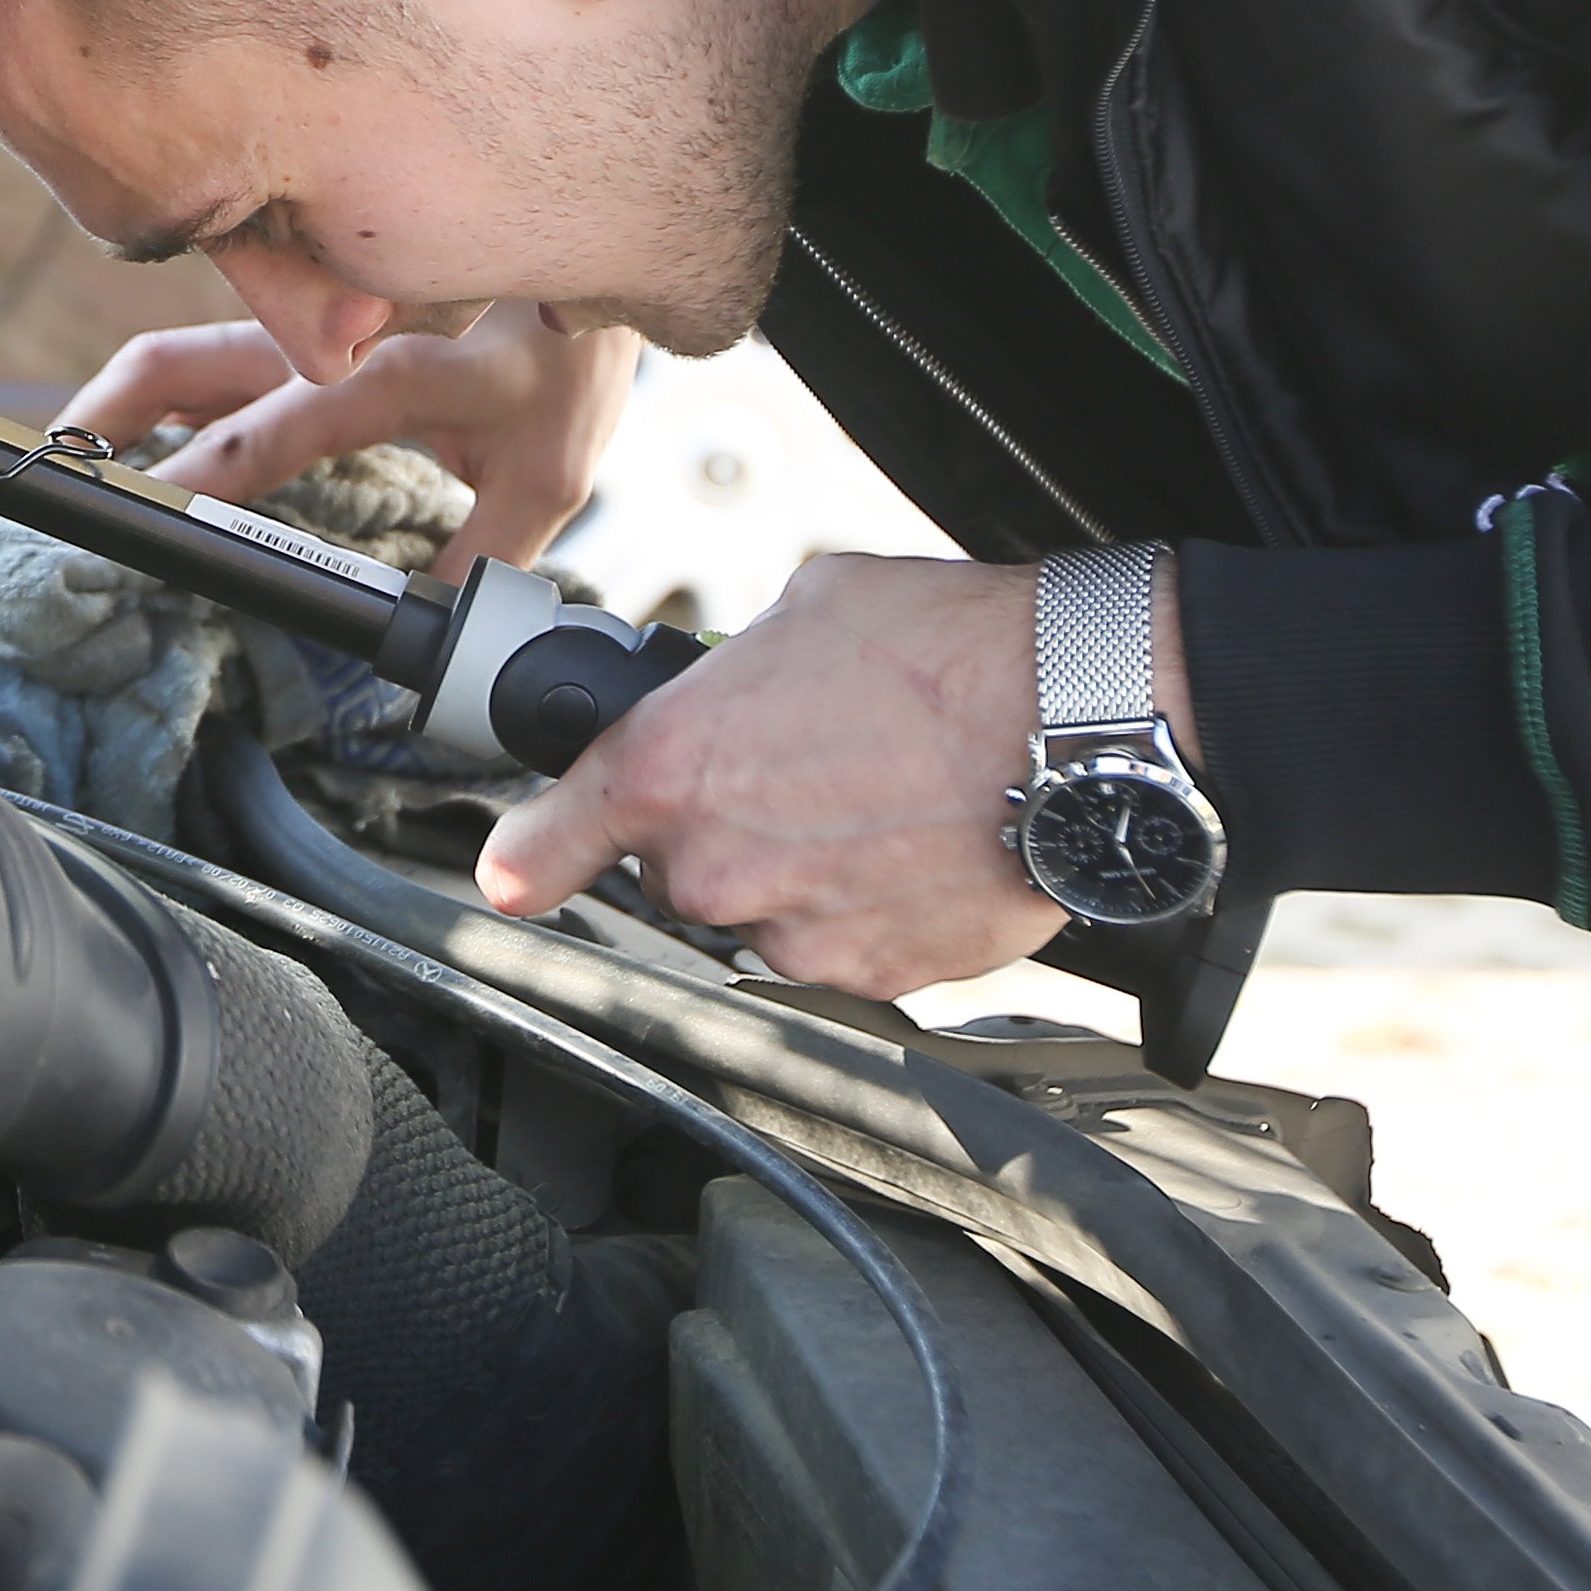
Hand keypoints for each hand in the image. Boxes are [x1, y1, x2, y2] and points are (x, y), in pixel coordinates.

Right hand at [52, 306, 644, 576]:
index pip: (311, 409)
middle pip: (215, 353)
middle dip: (127, 407)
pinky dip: (159, 393)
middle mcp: (354, 325)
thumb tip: (426, 647)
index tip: (166, 507)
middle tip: (64, 469)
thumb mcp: (548, 474)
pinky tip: (119, 433)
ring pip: (199, 345)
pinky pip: (215, 349)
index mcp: (426, 366)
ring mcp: (316, 311)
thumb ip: (484, 556)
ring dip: (126, 397)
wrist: (587, 257)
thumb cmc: (564, 370)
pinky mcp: (299, 314)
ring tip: (66, 453)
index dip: (231, 458)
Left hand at [471, 552, 1187, 999]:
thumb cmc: (952, 652)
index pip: (555, 835)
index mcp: (672, 767)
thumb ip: (731, 677)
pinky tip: (916, 846)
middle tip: (805, 772)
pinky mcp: (873, 975)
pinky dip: (868, 908)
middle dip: (724, 828)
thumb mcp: (803, 615)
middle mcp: (718, 865)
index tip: (515, 876)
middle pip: (680, 870)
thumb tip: (728, 693)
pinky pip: (842, 947)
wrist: (1075, 722)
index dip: (532, 856)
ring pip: (764, 913)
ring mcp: (795, 931)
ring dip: (800, 871)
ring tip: (878, 803)